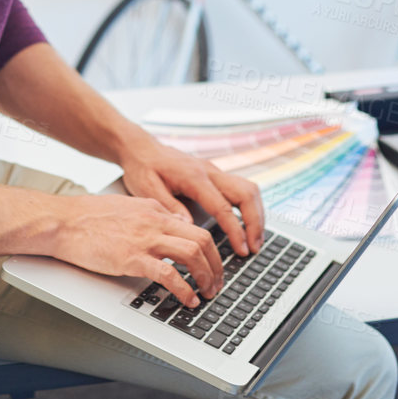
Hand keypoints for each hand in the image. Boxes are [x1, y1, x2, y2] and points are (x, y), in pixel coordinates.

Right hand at [46, 193, 224, 307]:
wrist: (63, 221)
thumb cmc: (88, 216)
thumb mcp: (128, 206)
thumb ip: (152, 215)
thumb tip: (171, 226)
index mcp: (155, 210)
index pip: (195, 227)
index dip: (211, 250)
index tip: (213, 265)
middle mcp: (155, 221)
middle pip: (203, 240)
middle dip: (216, 265)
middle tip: (216, 283)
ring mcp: (144, 239)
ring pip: (192, 254)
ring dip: (206, 277)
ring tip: (206, 293)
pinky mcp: (131, 258)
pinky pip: (169, 274)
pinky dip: (184, 289)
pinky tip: (187, 300)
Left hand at [115, 130, 264, 259]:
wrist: (141, 148)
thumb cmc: (143, 168)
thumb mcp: (148, 190)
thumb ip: (170, 208)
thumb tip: (190, 228)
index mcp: (194, 177)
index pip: (223, 207)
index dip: (236, 230)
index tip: (242, 250)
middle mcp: (210, 171)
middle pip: (246, 194)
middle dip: (255, 223)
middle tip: (254, 248)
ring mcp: (214, 171)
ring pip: (248, 189)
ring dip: (256, 214)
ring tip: (254, 240)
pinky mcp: (214, 174)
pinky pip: (241, 188)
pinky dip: (249, 207)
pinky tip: (247, 223)